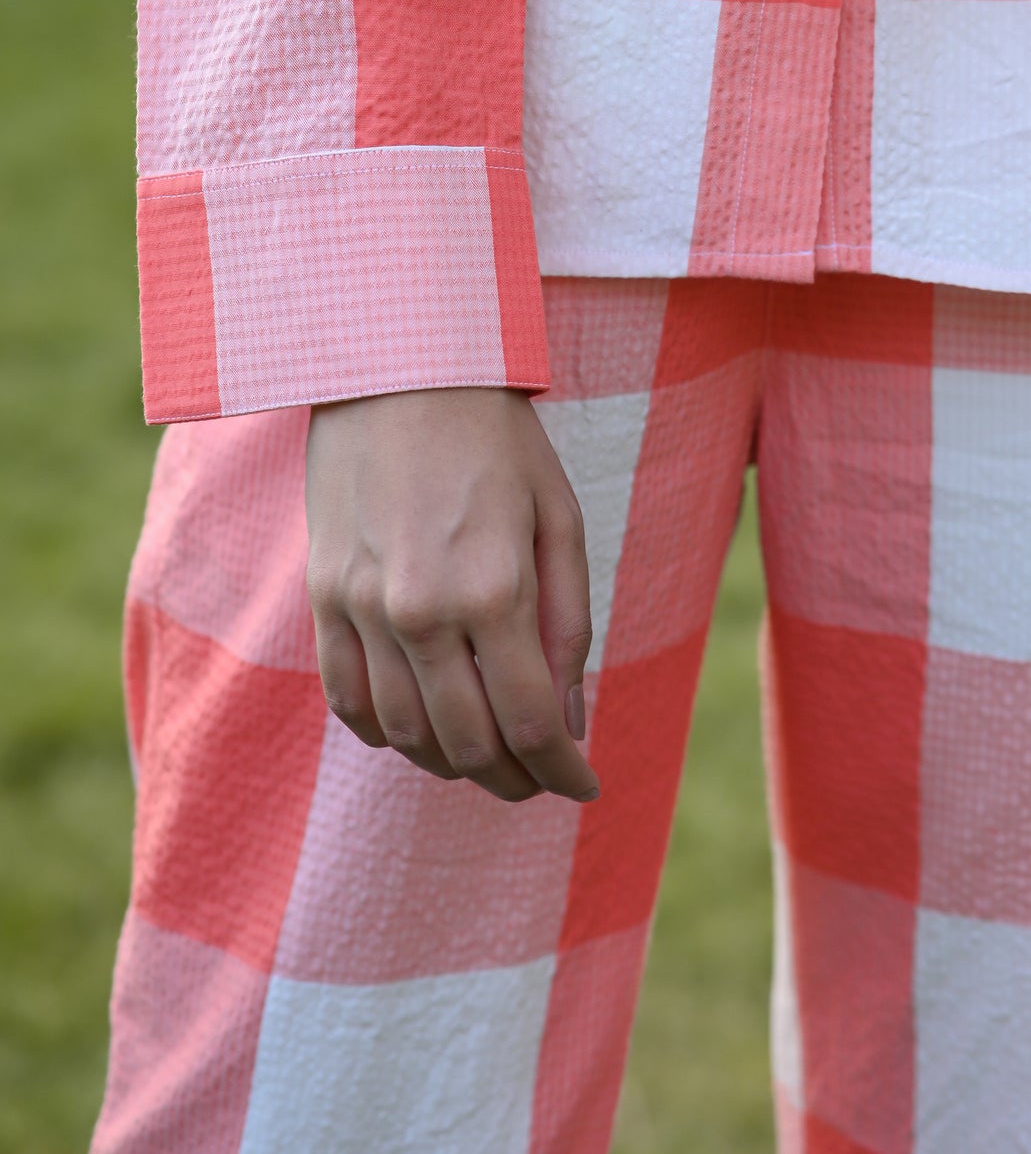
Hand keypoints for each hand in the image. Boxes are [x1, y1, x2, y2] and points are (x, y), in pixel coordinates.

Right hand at [305, 386, 599, 804]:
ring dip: (452, 765)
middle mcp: (421, 611)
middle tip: (542, 780)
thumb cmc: (494, 437)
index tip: (585, 785)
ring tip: (488, 762)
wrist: (397, 368)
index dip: (561, 770)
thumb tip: (568, 717)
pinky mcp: (323, 598)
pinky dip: (387, 733)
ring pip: (405, 734)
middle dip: (515, 779)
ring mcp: (361, 609)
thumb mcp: (556, 515)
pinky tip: (419, 731)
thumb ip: (566, 621)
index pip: (529, 722)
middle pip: (467, 743)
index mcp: (492, 587)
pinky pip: (348, 700)